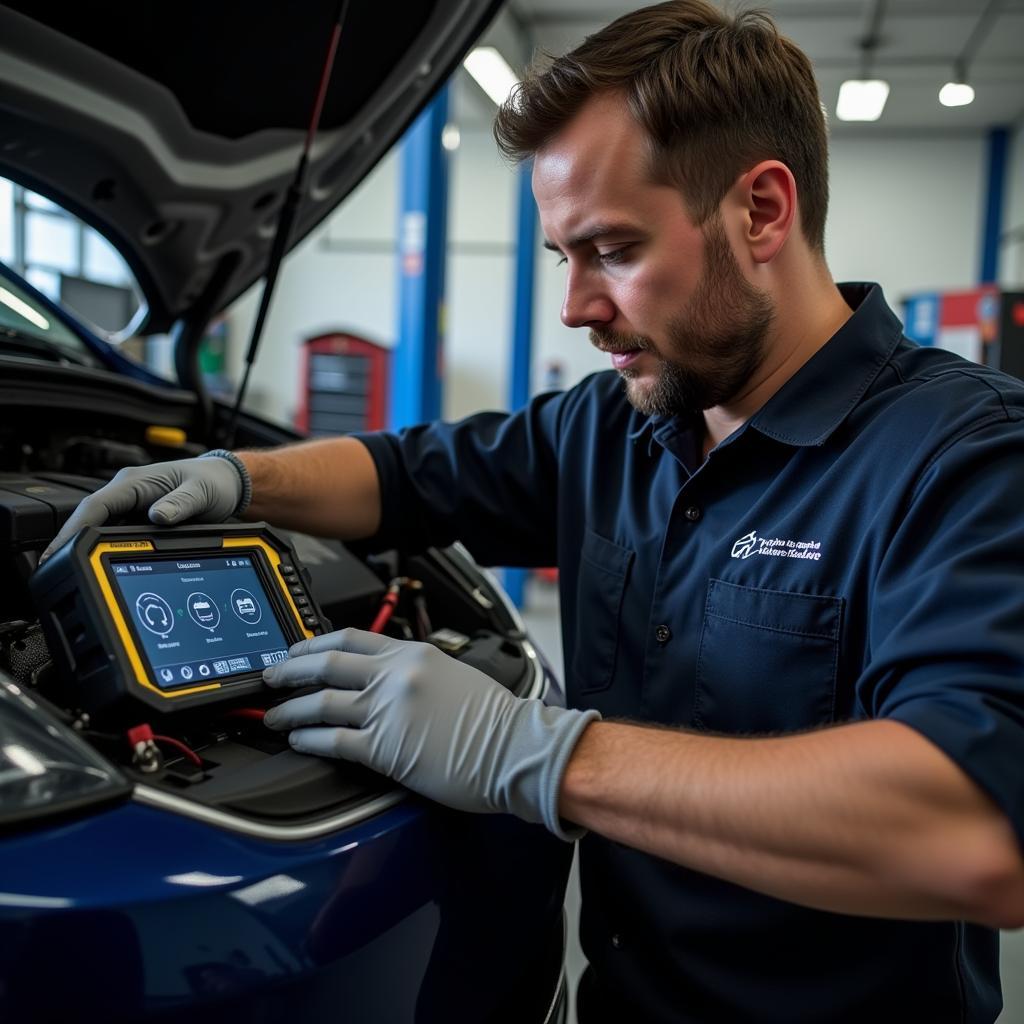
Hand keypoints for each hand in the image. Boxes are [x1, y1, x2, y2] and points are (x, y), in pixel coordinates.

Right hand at [41, 455, 243, 560]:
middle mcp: (129, 492)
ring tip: (72, 570)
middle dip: (70, 541)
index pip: (96, 505)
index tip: (59, 548)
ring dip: (86, 546)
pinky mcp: (139, 519)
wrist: (228, 483)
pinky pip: (116, 533)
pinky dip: (106, 547)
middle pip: (90, 519)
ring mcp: (132, 506)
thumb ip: (181, 504)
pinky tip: (101, 564)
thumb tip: (158, 516)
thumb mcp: (202, 492)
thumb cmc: (213, 482)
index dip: (74, 528)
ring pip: (100, 527)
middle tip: (55, 567)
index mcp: (136, 482)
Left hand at [263, 629, 599, 839]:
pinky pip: (334, 740)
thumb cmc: (493, 718)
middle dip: (290, 671)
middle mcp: (395, 676)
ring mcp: (387, 711)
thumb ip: (413, 671)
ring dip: (290, 709)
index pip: (350, 638)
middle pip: (326, 665)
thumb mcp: (451, 673)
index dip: (314, 644)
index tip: (296, 650)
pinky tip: (297, 740)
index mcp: (411, 654)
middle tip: (270, 677)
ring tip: (274, 716)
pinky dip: (309, 738)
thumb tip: (382, 677)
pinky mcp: (385, 748)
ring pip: (322, 703)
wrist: (514, 748)